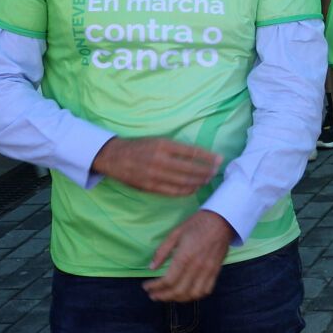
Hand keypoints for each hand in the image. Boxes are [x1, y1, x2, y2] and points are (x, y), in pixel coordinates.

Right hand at [93, 136, 223, 196]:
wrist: (113, 157)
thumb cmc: (140, 147)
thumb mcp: (158, 141)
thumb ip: (176, 149)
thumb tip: (200, 156)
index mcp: (163, 145)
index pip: (192, 152)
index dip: (208, 157)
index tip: (219, 159)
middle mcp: (159, 160)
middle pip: (191, 169)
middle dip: (207, 171)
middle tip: (216, 171)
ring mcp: (154, 175)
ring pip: (184, 182)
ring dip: (199, 182)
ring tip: (208, 180)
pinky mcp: (150, 187)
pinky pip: (173, 191)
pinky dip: (187, 191)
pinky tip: (195, 188)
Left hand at [144, 210, 232, 301]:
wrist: (222, 220)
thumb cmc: (197, 224)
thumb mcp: (175, 233)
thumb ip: (162, 251)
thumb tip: (151, 267)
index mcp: (184, 256)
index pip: (168, 280)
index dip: (155, 287)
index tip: (146, 287)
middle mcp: (197, 267)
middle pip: (178, 291)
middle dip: (163, 296)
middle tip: (153, 295)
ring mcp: (208, 271)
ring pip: (192, 294)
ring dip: (178, 299)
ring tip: (168, 297)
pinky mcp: (216, 271)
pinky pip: (206, 290)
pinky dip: (195, 296)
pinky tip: (186, 293)